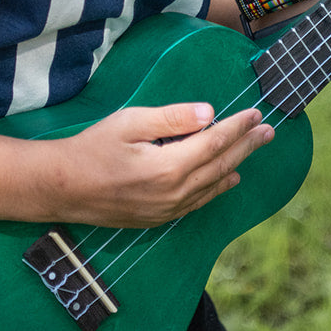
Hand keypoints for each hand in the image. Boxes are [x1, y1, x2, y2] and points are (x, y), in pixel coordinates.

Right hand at [48, 102, 274, 228]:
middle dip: (247, 145)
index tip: (256, 113)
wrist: (62, 188)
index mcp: (168, 166)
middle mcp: (174, 193)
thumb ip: (171, 118)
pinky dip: (217, 187)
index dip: (238, 127)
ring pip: (213, 185)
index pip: (214, 142)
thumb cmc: (92, 148)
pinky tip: (227, 179)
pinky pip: (198, 202)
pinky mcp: (158, 218)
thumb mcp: (130, 122)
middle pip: (221, 165)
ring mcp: (167, 209)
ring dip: (237, 165)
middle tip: (268, 131)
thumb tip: (208, 113)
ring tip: (254, 148)